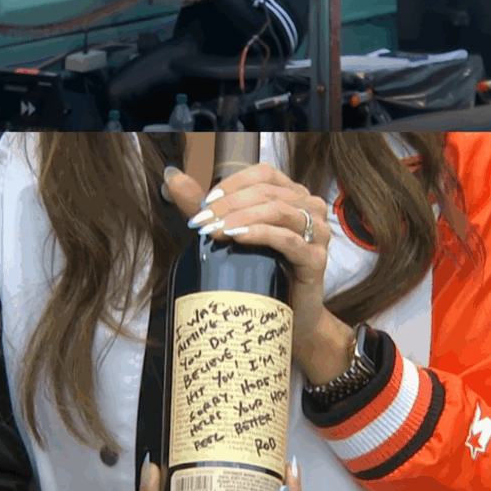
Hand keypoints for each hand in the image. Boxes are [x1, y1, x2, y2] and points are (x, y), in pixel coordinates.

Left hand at [163, 163, 350, 383]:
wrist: (287, 316)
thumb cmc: (259, 270)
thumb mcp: (228, 232)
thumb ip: (203, 206)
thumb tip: (173, 178)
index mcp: (292, 194)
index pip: (262, 174)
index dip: (232, 184)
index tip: (204, 203)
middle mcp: (309, 208)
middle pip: (267, 192)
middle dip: (229, 205)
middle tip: (202, 221)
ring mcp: (317, 233)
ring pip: (278, 211)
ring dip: (241, 217)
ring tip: (215, 231)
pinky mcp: (316, 259)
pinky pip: (288, 239)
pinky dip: (261, 234)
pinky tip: (238, 237)